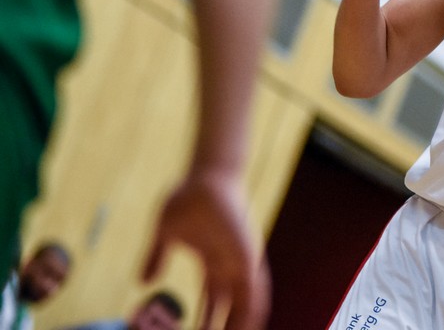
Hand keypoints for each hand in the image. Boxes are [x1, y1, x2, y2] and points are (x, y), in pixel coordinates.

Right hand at [142, 170, 269, 329]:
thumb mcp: (165, 233)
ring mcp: (241, 259)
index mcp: (213, 263)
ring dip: (242, 324)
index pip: (212, 302)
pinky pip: (254, 287)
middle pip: (232, 307)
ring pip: (247, 302)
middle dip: (226, 329)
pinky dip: (253, 307)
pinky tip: (250, 325)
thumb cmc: (188, 198)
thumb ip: (155, 257)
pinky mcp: (248, 253)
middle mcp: (230, 265)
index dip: (207, 323)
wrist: (206, 176)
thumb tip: (142, 280)